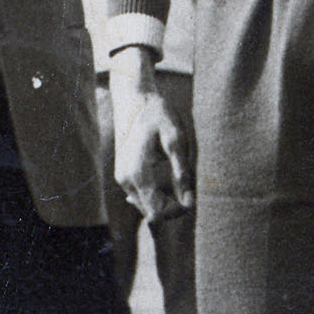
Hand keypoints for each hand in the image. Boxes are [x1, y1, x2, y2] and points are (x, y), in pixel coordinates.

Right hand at [109, 49, 192, 216]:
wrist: (134, 100)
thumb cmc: (158, 115)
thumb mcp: (176, 139)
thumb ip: (182, 172)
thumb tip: (189, 202)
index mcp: (138, 174)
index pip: (157, 214)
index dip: (176, 212)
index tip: (191, 198)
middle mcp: (126, 181)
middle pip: (151, 214)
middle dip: (172, 207)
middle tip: (189, 188)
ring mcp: (122, 179)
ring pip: (145, 206)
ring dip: (164, 201)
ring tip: (179, 180)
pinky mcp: (122, 175)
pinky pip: (140, 196)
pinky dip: (155, 195)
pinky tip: (165, 180)